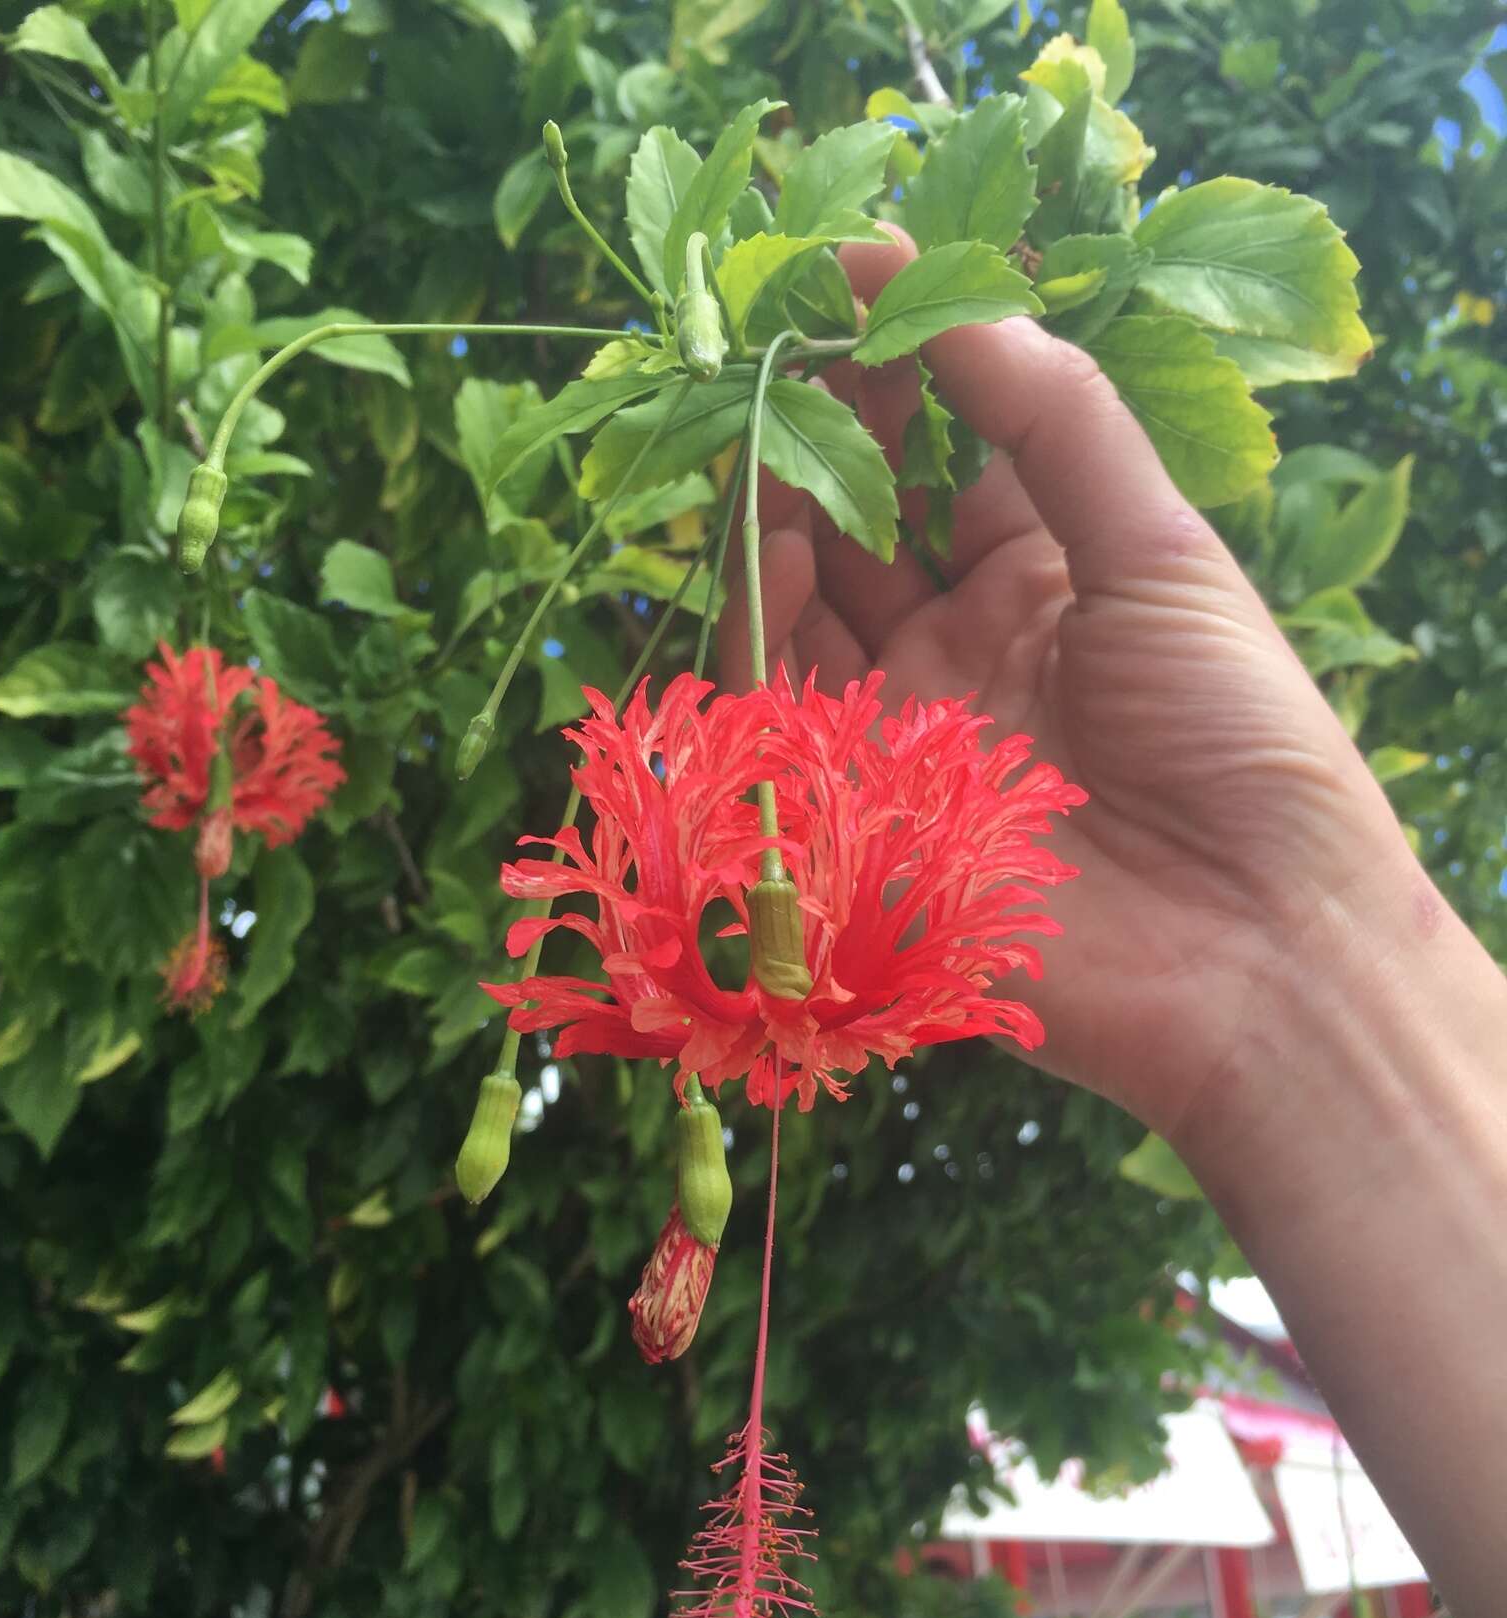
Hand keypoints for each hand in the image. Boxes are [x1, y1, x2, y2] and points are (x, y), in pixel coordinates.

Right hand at [718, 230, 1423, 1144]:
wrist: (1248, 945)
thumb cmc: (1238, 739)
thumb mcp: (1164, 549)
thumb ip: (1057, 422)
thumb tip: (955, 287)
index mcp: (1047, 582)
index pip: (944, 460)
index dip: (903, 372)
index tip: (856, 280)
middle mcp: (961, 648)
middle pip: (858, 524)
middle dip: (823, 431)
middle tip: (789, 339)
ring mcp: (899, 724)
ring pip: (801, 600)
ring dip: (781, 507)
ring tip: (772, 422)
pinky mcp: (853, 801)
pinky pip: (776, 696)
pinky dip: (762, 616)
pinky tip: (783, 538)